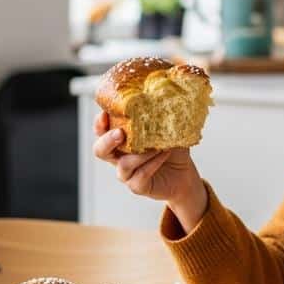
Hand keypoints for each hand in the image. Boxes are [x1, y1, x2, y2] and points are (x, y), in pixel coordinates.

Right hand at [92, 111, 207, 231]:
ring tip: (157, 145)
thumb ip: (160, 116)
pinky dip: (152, 164)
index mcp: (120, 140)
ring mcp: (126, 174)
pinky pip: (139, 176)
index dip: (99, 123)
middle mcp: (118, 157)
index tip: (105, 113)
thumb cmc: (171, 149)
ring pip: (123, 165)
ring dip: (140, 153)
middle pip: (100, 150)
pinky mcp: (137, 186)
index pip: (101, 130)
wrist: (184, 174)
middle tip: (120, 133)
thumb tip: (163, 97)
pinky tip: (163, 154)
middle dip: (107, 140)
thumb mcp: (166, 128)